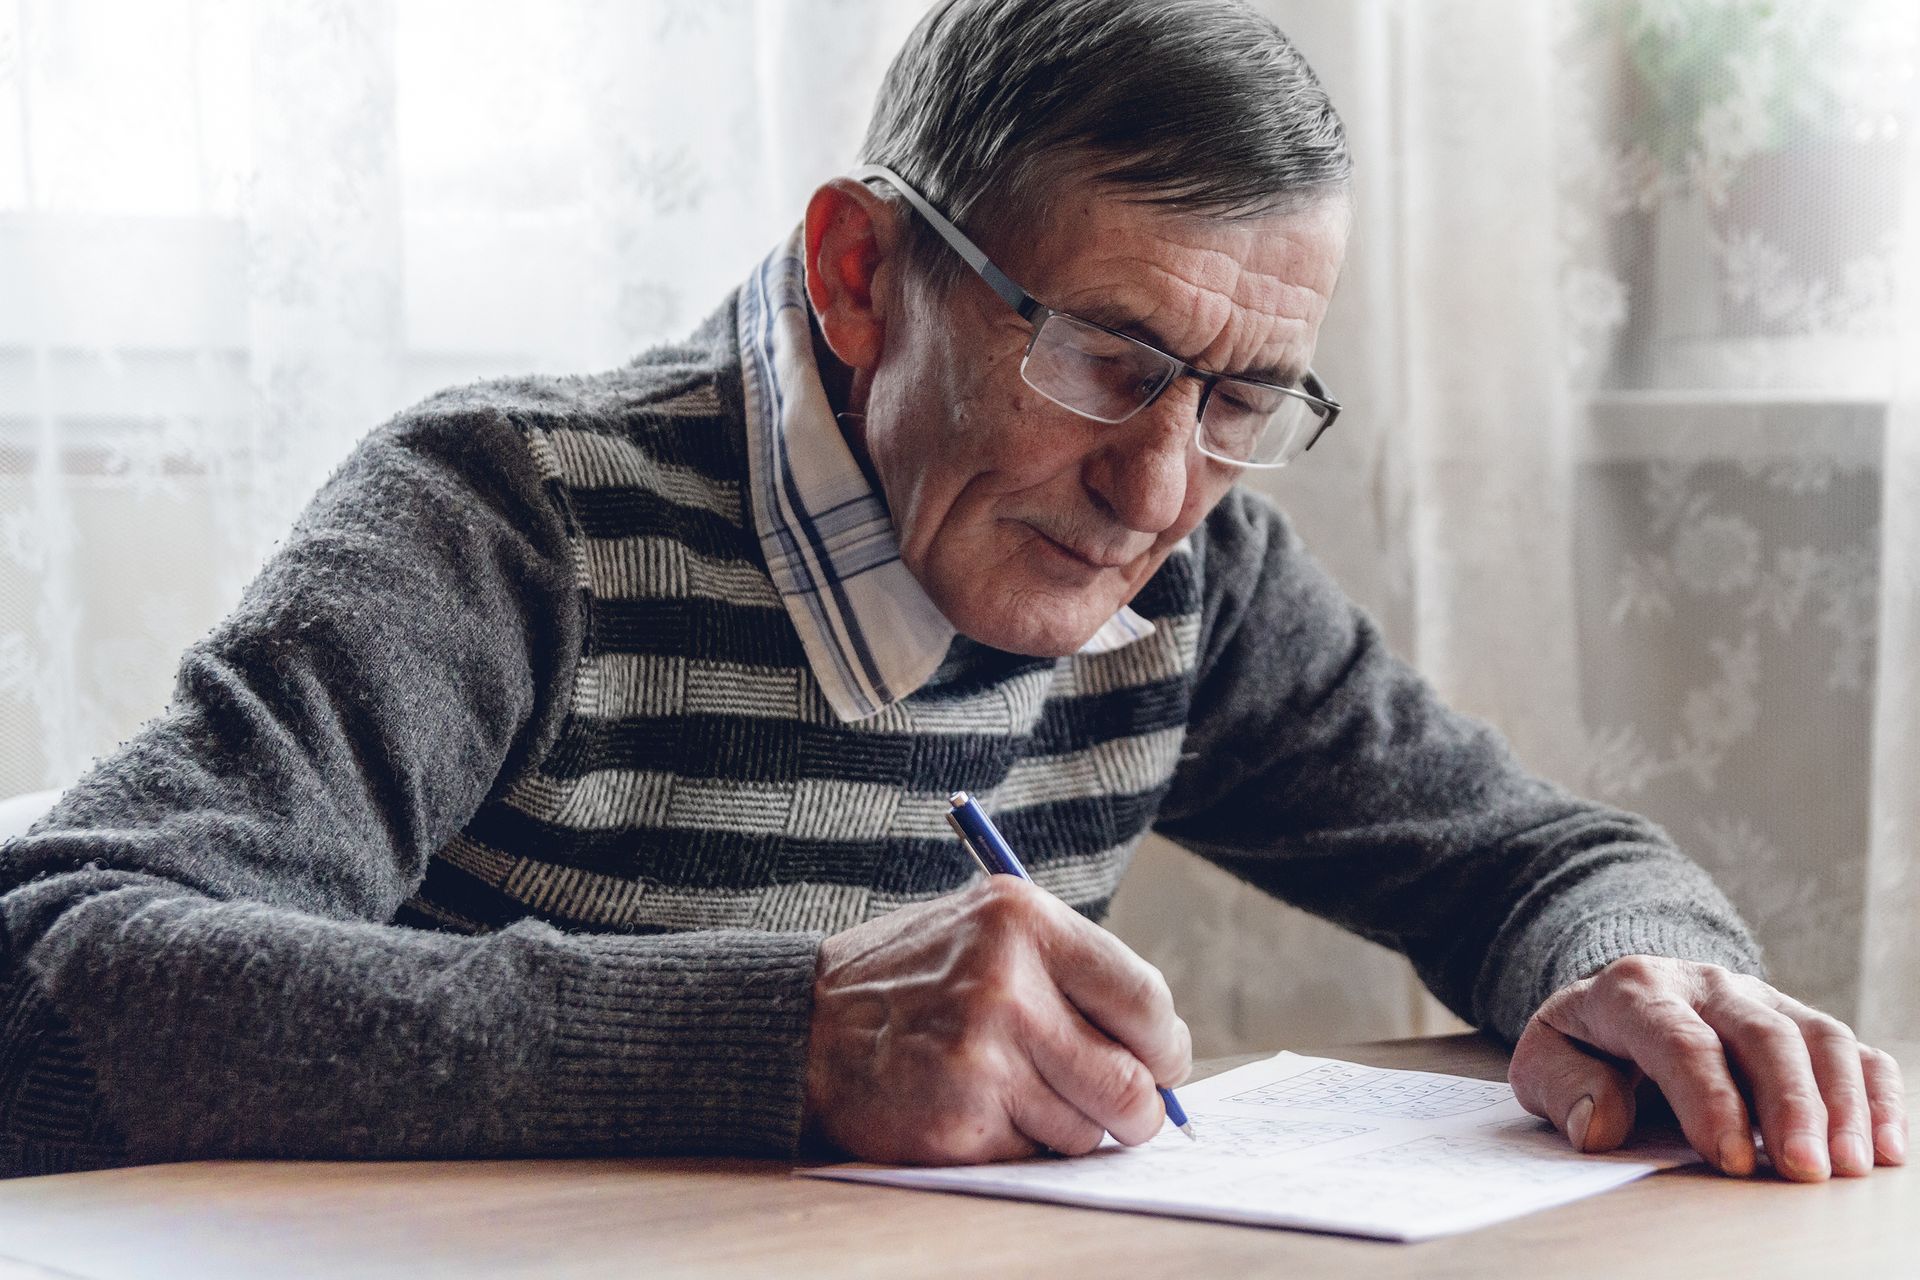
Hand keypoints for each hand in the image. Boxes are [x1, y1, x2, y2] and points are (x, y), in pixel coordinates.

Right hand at [802, 875, 1191, 1163]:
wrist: (801, 1024)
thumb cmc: (913, 980)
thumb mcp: (988, 931)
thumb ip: (1071, 972)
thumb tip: (1162, 1052)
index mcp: (1024, 921)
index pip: (1146, 1000)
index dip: (1164, 1046)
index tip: (1160, 1062)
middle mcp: (1008, 985)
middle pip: (1132, 1084)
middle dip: (1138, 1110)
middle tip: (1122, 1109)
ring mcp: (982, 1058)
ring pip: (1086, 1131)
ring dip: (1065, 1127)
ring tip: (1013, 1092)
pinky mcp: (959, 1122)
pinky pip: (1033, 1158)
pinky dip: (1017, 1148)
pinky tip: (975, 1111)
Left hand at [1510, 955, 1905, 1180]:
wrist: (1618, 999)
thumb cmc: (1585, 1043)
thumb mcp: (1545, 1057)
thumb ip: (1561, 1086)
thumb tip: (1598, 1125)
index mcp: (1635, 991)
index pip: (1681, 1041)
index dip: (1710, 1100)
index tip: (1732, 1160)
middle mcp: (1706, 986)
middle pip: (1762, 1034)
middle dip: (1790, 1104)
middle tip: (1805, 1171)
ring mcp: (1759, 999)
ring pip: (1816, 1035)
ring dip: (1842, 1103)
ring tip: (1850, 1168)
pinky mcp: (1797, 1021)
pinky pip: (1851, 1048)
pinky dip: (1877, 1093)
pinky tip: (1886, 1148)